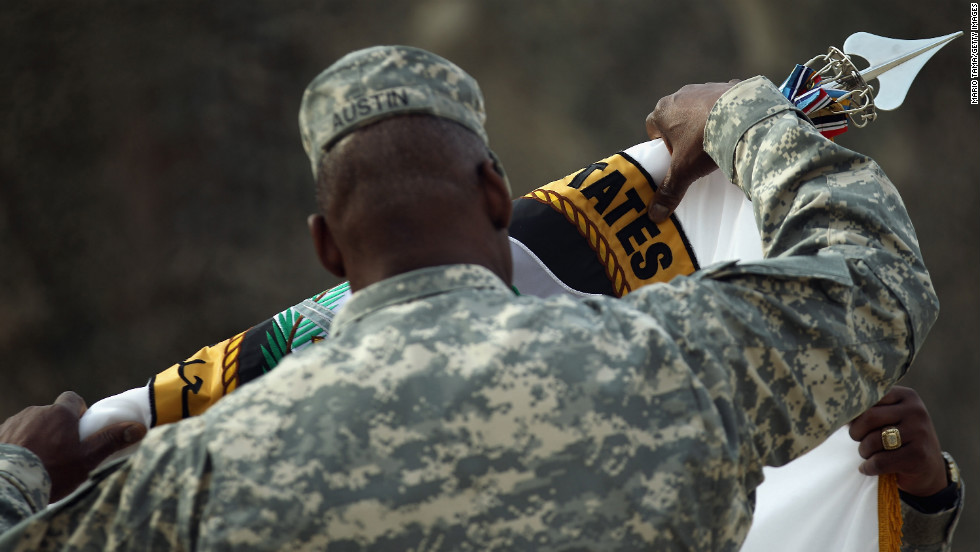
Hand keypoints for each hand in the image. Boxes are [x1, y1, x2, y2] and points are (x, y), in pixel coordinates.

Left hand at [0, 391, 146, 501]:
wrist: (10, 485)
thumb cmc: (52, 470)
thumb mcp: (87, 458)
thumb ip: (112, 440)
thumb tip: (140, 427)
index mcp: (59, 413)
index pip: (72, 399)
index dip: (77, 412)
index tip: (79, 430)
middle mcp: (35, 412)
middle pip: (51, 414)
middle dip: (56, 428)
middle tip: (62, 452)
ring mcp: (13, 423)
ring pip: (31, 425)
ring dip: (36, 437)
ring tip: (40, 462)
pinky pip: (12, 436)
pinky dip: (18, 445)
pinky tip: (22, 464)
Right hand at [645, 80, 738, 222]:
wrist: (742, 119)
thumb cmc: (704, 142)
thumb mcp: (684, 171)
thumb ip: (669, 191)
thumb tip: (653, 216)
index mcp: (663, 111)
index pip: (652, 128)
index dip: (662, 145)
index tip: (675, 157)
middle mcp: (680, 94)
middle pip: (675, 117)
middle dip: (683, 133)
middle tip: (696, 152)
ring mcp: (705, 87)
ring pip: (698, 107)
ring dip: (704, 121)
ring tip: (718, 141)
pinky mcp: (728, 85)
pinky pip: (723, 100)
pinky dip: (726, 111)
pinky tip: (735, 127)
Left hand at [848, 386, 947, 496]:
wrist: (928, 469)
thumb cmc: (898, 439)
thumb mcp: (889, 418)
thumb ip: (869, 409)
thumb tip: (837, 410)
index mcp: (906, 395)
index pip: (869, 397)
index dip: (854, 412)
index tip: (851, 423)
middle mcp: (916, 411)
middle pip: (868, 417)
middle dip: (856, 433)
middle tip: (858, 440)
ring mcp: (919, 433)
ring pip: (872, 440)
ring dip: (863, 451)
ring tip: (868, 454)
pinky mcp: (918, 456)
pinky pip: (880, 461)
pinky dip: (868, 467)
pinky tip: (868, 468)